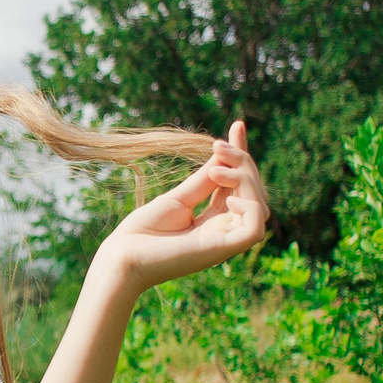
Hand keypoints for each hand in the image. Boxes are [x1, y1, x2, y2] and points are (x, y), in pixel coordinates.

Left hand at [96, 119, 268, 294]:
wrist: (121, 257)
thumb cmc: (142, 232)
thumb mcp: (178, 197)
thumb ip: (204, 180)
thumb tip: (223, 155)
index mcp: (213, 220)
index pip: (238, 185)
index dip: (241, 156)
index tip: (237, 126)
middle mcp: (223, 230)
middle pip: (253, 192)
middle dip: (243, 163)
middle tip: (218, 147)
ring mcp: (224, 241)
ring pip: (260, 206)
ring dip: (245, 179)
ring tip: (216, 170)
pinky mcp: (223, 249)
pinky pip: (255, 228)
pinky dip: (251, 207)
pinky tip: (228, 197)